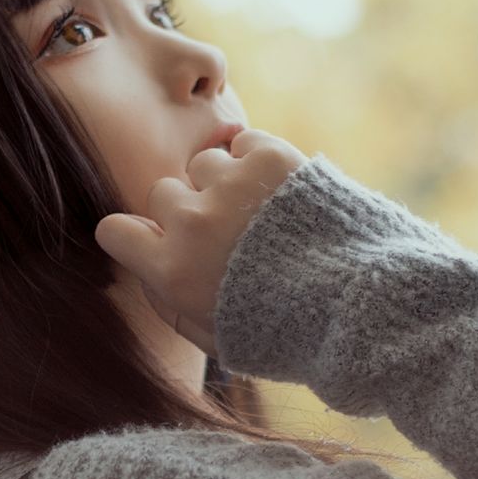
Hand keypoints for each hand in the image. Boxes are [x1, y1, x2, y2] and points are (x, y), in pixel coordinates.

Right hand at [95, 129, 307, 355]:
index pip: (116, 230)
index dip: (138, 234)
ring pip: (205, 164)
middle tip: (230, 234)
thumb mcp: (214, 336)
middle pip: (163, 192)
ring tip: (263, 213)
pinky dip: (258, 159)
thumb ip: (168, 301)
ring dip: (225, 182)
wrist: (361, 301)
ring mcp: (229, 184)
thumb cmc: (288, 329)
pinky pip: (243, 141)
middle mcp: (192, 223)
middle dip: (189, 209)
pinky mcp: (269, 156)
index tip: (161, 239)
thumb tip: (143, 265)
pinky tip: (281, 191)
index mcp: (172, 270)